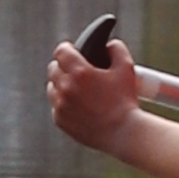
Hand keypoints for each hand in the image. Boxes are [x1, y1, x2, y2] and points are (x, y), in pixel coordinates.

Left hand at [47, 35, 143, 152]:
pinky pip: (55, 106)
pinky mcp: (60, 120)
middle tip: (74, 69)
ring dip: (60, 84)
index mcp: (80, 72)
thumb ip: (116, 49)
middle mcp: (66, 87)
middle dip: (63, 66)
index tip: (71, 50)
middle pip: (53, 68)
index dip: (66, 48)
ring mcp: (61, 105)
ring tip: (74, 87)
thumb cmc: (126, 100)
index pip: (61, 51)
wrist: (123, 132)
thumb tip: (108, 45)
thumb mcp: (126, 68)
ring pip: (52, 87)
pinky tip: (76, 104)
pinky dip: (63, 103)